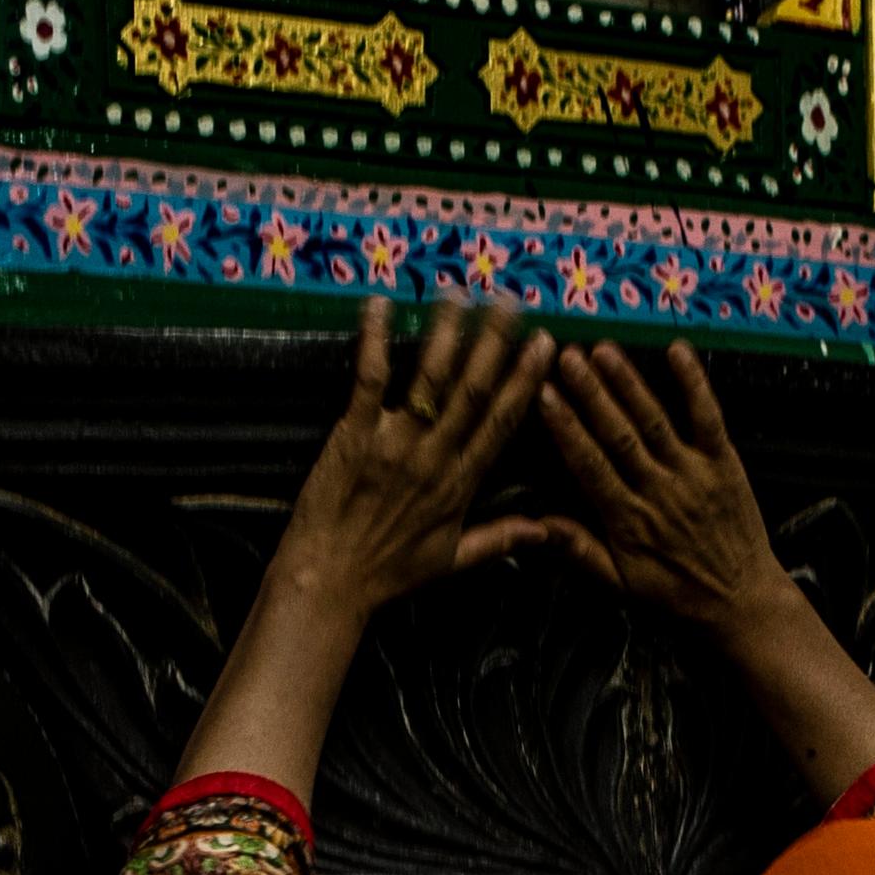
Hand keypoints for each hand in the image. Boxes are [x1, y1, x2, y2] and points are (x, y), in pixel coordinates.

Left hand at [270, 297, 559, 619]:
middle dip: (494, 341)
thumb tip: (544, 531)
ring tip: (458, 293)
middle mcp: (435, 456)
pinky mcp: (354, 435)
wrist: (329, 581)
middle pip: (473, 389)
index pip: (502, 422)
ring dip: (446, 331)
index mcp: (461, 483)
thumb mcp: (451, 563)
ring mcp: (395, 443)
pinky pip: (369, 379)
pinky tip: (379, 304)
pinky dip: (373, 340)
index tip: (544, 344)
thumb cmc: (386, 575)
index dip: (525, 381)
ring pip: (430, 377)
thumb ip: (499, 539)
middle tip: (509, 300)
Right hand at [536, 340, 796, 639]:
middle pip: (618, 435)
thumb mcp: (620, 585)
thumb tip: (535, 525)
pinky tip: (677, 350)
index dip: (565, 428)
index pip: (589, 466)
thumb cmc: (676, 592)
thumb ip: (579, 550)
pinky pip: (707, 416)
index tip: (543, 395)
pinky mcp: (724, 462)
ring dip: (629, 383)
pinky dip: (694, 383)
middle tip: (567, 356)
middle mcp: (658, 491)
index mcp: (627, 520)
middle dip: (591, 393)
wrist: (740, 600)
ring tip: (604, 350)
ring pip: (655, 421)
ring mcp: (693, 473)